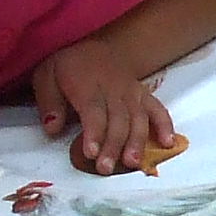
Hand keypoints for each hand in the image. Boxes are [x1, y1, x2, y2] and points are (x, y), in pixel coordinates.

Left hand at [35, 38, 172, 174]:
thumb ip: (49, 101)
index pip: (93, 111)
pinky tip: (168, 144)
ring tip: (133, 163)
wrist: (96, 47)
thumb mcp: (47, 76)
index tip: (90, 153)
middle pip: (117, 119)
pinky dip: (165, 126)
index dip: (94, 133)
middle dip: (113, 145)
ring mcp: (132, 93)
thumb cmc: (68, 66)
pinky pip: (158, 110)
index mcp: (87, 85)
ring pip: (138, 118)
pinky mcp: (144, 96)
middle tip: (106, 168)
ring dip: (136, 142)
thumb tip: (52, 127)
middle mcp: (114, 90)